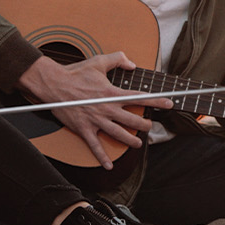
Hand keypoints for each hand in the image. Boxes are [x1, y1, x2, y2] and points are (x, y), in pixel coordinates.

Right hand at [18, 37, 153, 169]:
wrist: (54, 84)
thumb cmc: (75, 73)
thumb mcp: (98, 61)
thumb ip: (117, 59)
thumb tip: (132, 63)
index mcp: (112, 93)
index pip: (139, 98)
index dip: (157, 101)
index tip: (170, 103)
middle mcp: (107, 109)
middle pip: (133, 120)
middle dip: (145, 124)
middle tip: (151, 125)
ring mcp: (96, 120)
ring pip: (118, 134)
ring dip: (131, 140)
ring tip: (138, 143)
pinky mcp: (84, 129)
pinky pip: (95, 146)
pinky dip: (102, 157)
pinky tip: (109, 165)